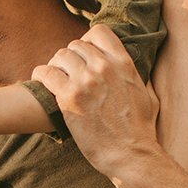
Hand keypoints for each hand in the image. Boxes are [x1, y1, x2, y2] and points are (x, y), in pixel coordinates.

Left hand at [33, 27, 164, 180]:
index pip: (99, 32)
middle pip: (76, 45)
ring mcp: (86, 81)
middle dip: (70, 58)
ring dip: (56, 66)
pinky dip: (40, 76)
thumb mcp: (146, 95)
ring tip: (56, 79)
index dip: (88, 42)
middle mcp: (104, 67)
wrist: (130, 154)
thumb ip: (136, 78)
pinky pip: (46, 73)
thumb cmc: (140, 130)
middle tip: (67, 73)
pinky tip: (41, 82)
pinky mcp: (69, 97)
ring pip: (60, 56)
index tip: (84, 56)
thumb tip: (133, 71)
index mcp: (123, 63)